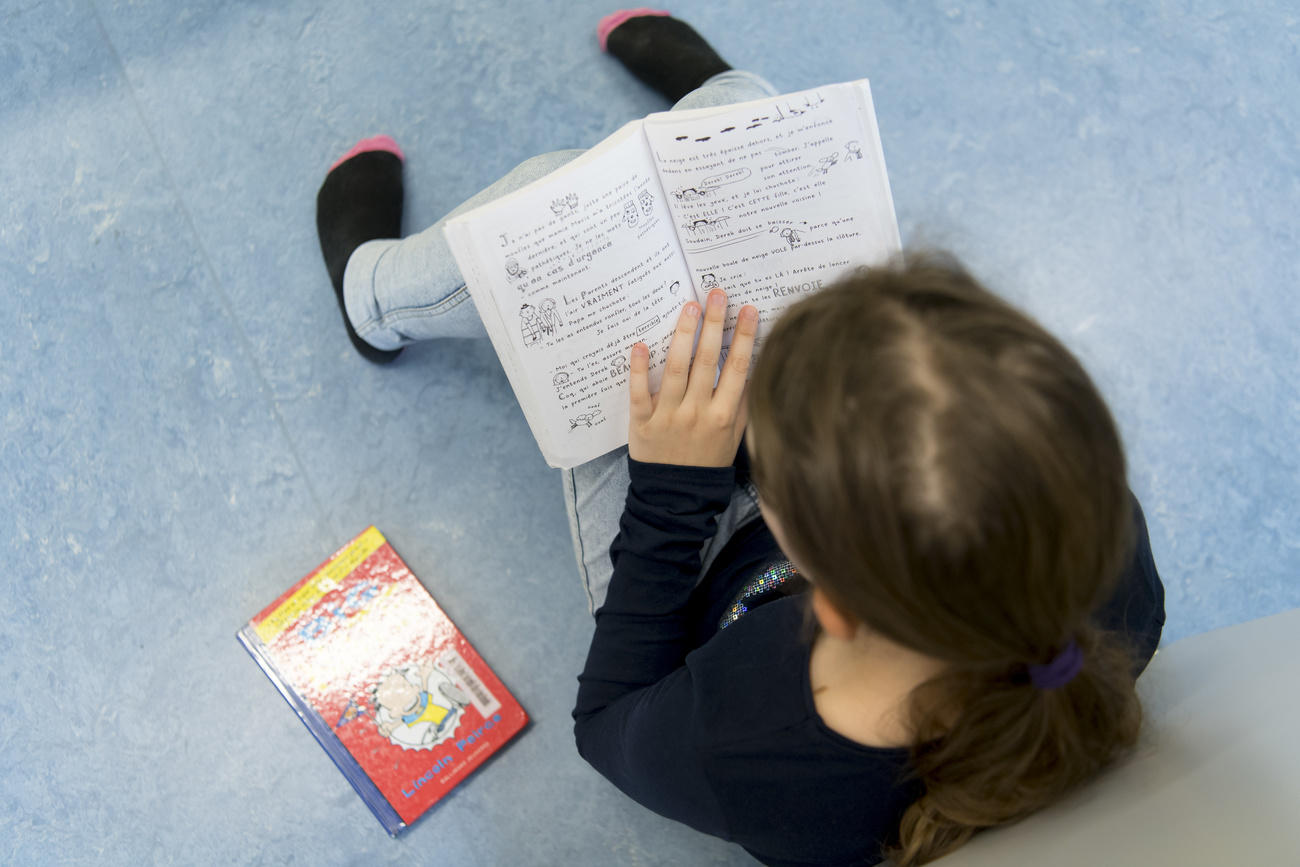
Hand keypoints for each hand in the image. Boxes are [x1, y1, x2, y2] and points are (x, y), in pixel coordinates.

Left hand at [628, 288, 758, 466]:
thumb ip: (741, 403)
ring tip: (689, 307)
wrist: (676, 496)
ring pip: (675, 370)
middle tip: (716, 294)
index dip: (744, 338)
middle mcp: (696, 413)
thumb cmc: (708, 461)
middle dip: (714, 324)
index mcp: (723, 416)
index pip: (738, 369)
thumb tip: (752, 364)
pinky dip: (639, 368)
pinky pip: (639, 392)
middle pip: (707, 361)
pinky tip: (640, 344)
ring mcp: (668, 416)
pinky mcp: (642, 423)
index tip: (749, 310)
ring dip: (683, 335)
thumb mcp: (735, 437)